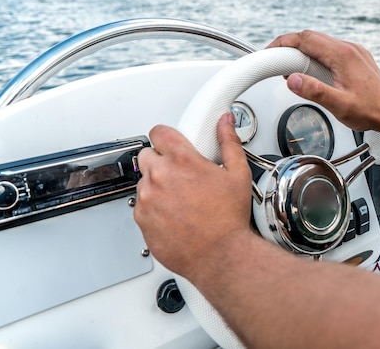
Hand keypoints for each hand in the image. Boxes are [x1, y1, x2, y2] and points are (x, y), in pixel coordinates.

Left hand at [133, 114, 252, 278]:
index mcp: (182, 160)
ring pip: (143, 181)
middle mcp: (160, 176)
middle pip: (147, 155)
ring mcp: (147, 198)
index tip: (170, 143)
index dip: (166, 137)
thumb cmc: (229, 219)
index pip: (159, 132)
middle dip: (161, 161)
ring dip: (156, 185)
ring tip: (179, 199)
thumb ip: (228, 142)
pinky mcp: (141, 219)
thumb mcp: (238, 173)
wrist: (220, 255)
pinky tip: (173, 215)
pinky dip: (153, 208)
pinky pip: (141, 205)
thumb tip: (225, 123)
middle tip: (179, 175)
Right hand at [267, 30, 379, 132]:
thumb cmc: (371, 110)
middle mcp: (348, 48)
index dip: (283, 43)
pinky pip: (330, 49)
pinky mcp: (355, 57)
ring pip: (320, 42)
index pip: (305, 39)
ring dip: (302, 51)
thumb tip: (292, 80)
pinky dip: (315, 56)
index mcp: (342, 55)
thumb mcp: (339, 105)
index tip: (270, 52)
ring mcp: (353, 51)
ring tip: (291, 70)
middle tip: (275, 61)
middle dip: (290, 46)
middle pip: (311, 36)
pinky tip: (311, 72)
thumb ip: (314, 91)